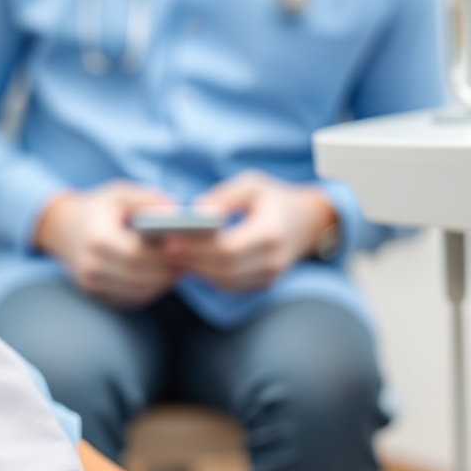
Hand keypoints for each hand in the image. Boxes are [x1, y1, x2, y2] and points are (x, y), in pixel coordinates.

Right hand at [35, 181, 179, 307]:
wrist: (61, 228)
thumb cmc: (97, 208)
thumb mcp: (121, 194)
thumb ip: (150, 200)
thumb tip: (178, 215)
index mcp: (98, 239)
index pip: (137, 255)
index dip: (164, 254)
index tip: (186, 248)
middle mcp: (91, 266)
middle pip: (140, 277)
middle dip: (168, 271)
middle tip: (190, 261)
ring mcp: (91, 284)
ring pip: (138, 292)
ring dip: (162, 283)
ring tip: (179, 269)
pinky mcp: (95, 294)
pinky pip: (129, 298)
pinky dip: (149, 290)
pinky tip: (161, 277)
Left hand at [161, 171, 336, 291]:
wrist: (308, 222)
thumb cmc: (274, 198)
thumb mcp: (252, 185)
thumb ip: (224, 196)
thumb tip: (195, 211)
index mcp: (272, 233)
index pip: (228, 248)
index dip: (197, 247)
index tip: (170, 239)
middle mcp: (273, 260)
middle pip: (223, 269)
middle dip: (190, 260)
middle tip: (162, 249)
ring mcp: (270, 276)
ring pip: (224, 282)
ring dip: (196, 271)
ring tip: (169, 256)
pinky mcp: (263, 283)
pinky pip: (230, 286)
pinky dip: (207, 276)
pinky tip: (188, 263)